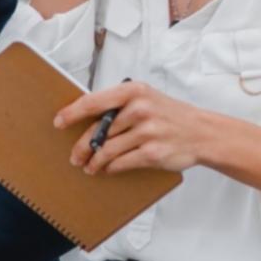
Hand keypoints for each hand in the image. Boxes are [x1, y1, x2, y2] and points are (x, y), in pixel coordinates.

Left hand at [55, 80, 211, 175]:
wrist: (201, 132)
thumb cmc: (170, 114)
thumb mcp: (147, 98)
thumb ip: (120, 105)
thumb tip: (87, 118)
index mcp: (134, 91)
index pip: (94, 101)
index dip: (72, 113)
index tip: (59, 122)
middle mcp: (139, 109)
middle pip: (98, 131)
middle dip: (82, 147)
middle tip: (75, 156)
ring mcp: (147, 131)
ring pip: (107, 150)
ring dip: (94, 162)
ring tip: (89, 167)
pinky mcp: (152, 153)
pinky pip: (121, 163)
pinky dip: (110, 168)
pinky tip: (106, 169)